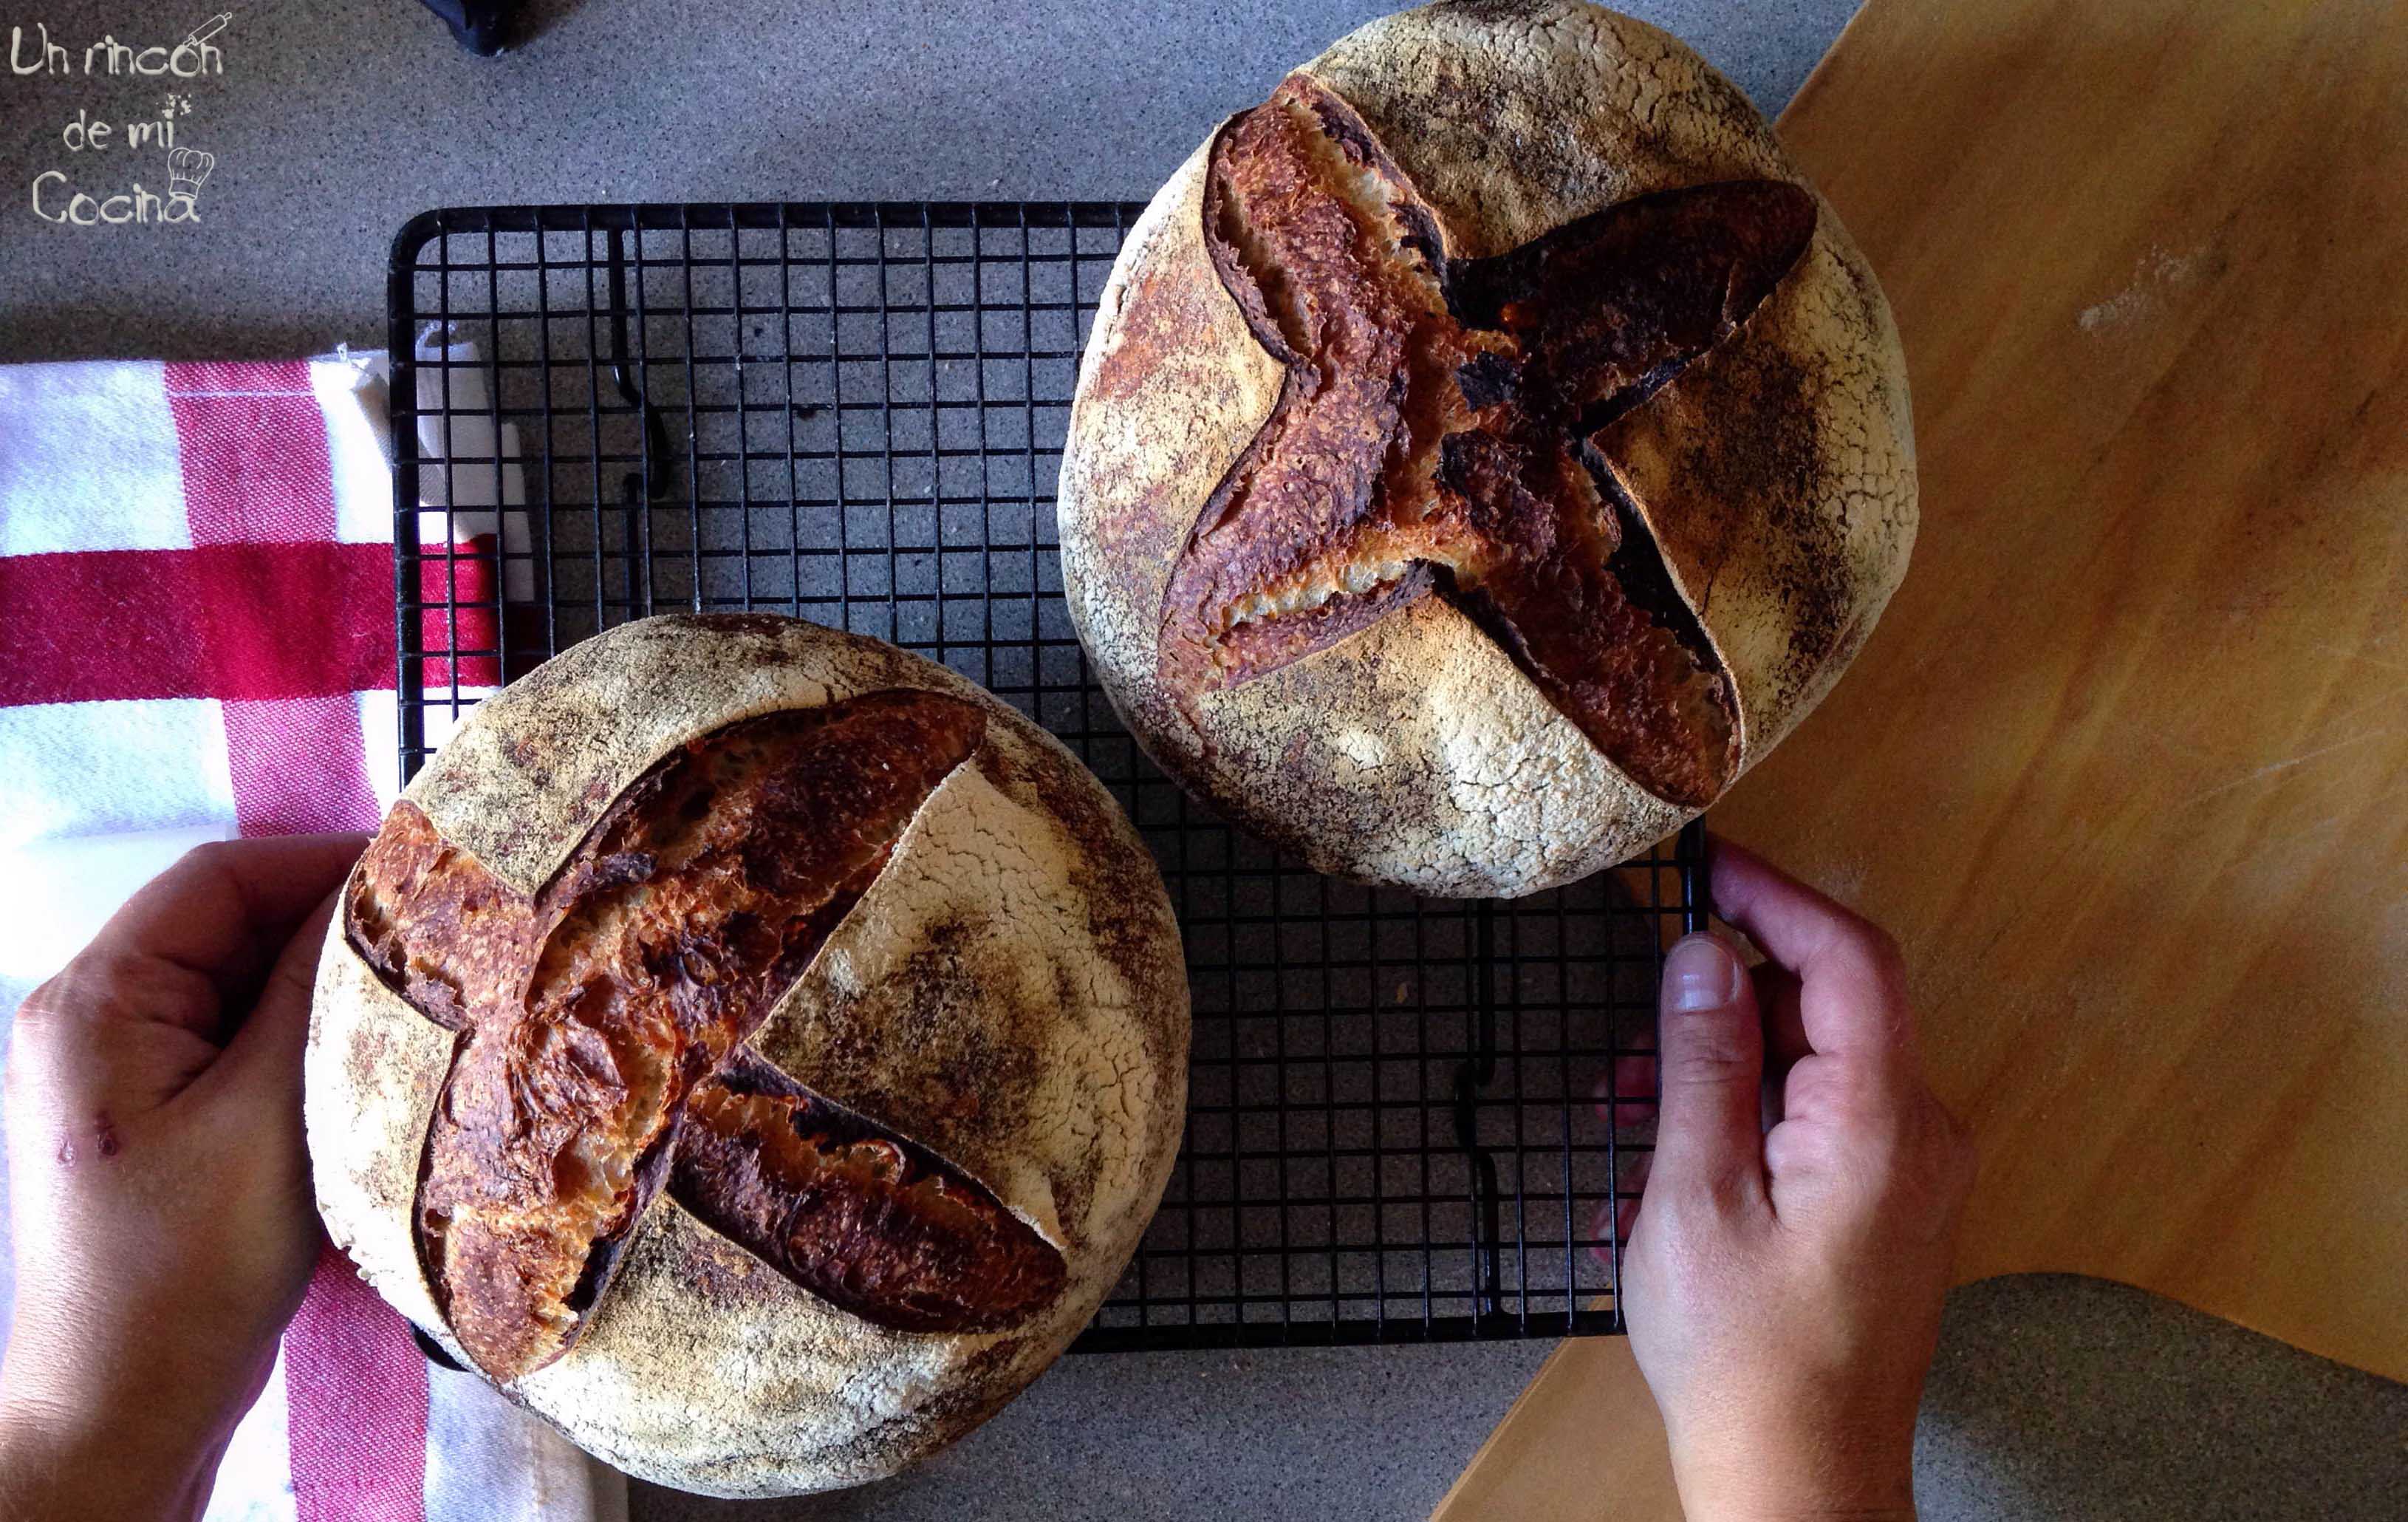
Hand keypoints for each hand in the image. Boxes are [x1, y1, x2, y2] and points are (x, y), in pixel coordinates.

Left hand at [0, 835, 363, 1521]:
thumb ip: (313, 995)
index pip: (218, 878)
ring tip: (421, 996)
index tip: (426, 873)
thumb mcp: (265, 1119)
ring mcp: (116, 1071)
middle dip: (333, 926)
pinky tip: (369, 1059)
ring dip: (325, 986)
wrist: (122, 1412)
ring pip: (239, 985)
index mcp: (94, 1003)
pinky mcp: (151, 1117)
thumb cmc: (182, 1275)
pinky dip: (303, 1038)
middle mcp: (90, 1020)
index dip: (322, 860)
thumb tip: (375, 899)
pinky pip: (235, 1041)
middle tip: (442, 937)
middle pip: (227, 926)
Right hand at [1616, 839, 1974, 1521]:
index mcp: (1878, 1121)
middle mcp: (1918, 1134)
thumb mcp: (1693, 1194)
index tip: (1709, 867)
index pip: (1851, 957)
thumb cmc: (1744, 1356)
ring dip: (1730, 1059)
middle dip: (1730, 996)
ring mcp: (1912, 1172)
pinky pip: (1825, 1115)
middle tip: (1636, 1031)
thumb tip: (1700, 957)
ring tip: (1634, 1108)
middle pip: (1835, 1004)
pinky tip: (1678, 1153)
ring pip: (1822, 1061)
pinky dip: (1754, 1108)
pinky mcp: (1890, 1204)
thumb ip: (1702, 1063)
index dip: (1779, 896)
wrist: (1800, 1479)